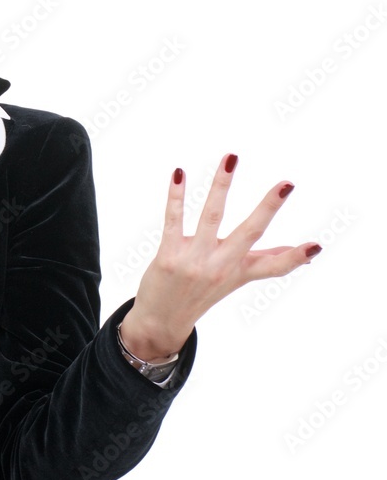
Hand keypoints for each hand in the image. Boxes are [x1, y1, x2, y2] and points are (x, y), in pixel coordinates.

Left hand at [120, 154, 320, 361]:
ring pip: (211, 216)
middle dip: (269, 208)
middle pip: (249, 233)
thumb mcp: (236, 279)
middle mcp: (220, 265)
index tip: (317, 245)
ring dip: (221, 185)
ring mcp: (194, 260)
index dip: (295, 258)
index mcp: (239, 271)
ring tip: (231, 159)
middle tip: (288, 184)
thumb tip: (308, 255)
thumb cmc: (200, 293)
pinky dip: (177, 195)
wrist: (161, 320)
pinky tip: (180, 173)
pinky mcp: (168, 255)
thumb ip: (266, 261)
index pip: (274, 267)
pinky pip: (173, 219)